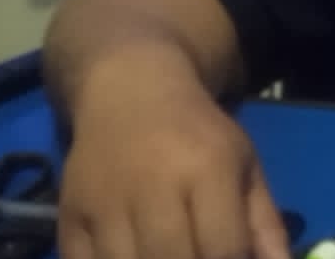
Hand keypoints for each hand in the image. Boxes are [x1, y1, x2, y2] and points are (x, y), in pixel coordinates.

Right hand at [56, 59, 288, 258]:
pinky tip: (133, 257)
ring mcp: (106, 204)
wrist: (129, 94)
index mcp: (206, 169)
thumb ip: (264, 223)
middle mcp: (153, 186)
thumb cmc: (198, 135)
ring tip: (166, 257)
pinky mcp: (70, 217)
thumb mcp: (243, 165)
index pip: (223, 247)